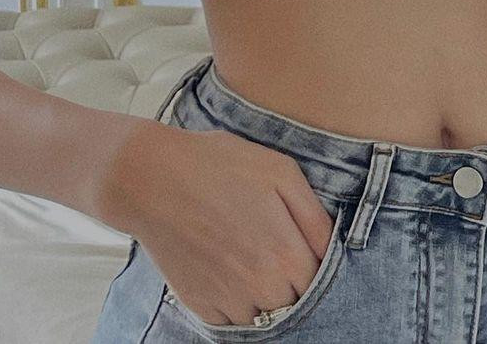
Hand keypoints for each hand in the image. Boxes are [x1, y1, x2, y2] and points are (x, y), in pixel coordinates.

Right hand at [99, 119, 335, 327]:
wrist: (155, 178)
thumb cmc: (221, 166)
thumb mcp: (282, 172)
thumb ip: (314, 216)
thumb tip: (332, 247)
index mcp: (284, 253)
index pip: (319, 279)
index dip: (314, 260)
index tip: (301, 242)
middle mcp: (258, 286)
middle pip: (293, 302)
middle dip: (291, 279)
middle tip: (274, 245)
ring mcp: (226, 299)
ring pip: (262, 316)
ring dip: (263, 295)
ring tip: (249, 255)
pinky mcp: (198, 304)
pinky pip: (230, 321)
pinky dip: (234, 303)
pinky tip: (227, 268)